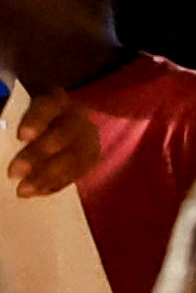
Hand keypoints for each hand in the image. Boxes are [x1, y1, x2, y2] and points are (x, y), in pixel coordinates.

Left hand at [9, 84, 101, 198]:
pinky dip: (57, 184)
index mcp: (55, 100)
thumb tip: (0, 137)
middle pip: (64, 134)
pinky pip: (77, 174)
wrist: (46, 131)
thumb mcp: (13, 117)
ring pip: (75, 158)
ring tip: (23, 190)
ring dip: (48, 176)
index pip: (49, 105)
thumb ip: (5, 124)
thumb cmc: (22, 120)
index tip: (21, 136)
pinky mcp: (90, 158)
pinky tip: (37, 192)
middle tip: (13, 173)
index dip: (36, 119)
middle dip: (38, 155)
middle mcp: (76, 117)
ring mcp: (87, 138)